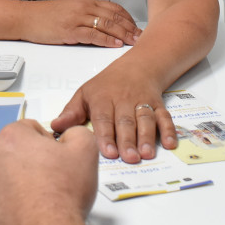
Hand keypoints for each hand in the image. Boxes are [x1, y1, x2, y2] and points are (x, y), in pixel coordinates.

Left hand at [0, 120, 98, 224]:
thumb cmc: (63, 192)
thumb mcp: (85, 149)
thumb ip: (76, 132)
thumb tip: (70, 135)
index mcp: (13, 137)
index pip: (30, 129)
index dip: (48, 142)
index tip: (57, 157)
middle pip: (15, 152)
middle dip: (31, 161)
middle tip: (52, 179)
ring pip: (4, 177)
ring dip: (19, 183)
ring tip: (41, 198)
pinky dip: (10, 204)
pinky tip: (28, 212)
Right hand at [20, 0, 139, 47]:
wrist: (26, 18)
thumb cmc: (46, 16)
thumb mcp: (69, 10)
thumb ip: (86, 14)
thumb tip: (103, 24)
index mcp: (85, 2)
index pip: (114, 8)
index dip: (128, 18)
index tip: (138, 27)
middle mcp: (84, 8)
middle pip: (114, 17)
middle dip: (130, 27)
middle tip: (142, 37)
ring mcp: (77, 19)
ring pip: (107, 25)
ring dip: (123, 34)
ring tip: (134, 42)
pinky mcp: (70, 31)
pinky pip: (93, 35)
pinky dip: (106, 40)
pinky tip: (115, 45)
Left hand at [50, 60, 175, 163]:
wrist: (137, 66)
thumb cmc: (107, 84)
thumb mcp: (85, 93)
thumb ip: (72, 112)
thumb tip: (54, 126)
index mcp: (103, 99)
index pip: (104, 118)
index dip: (106, 135)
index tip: (107, 152)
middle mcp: (124, 100)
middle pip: (126, 122)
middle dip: (128, 140)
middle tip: (129, 158)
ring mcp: (143, 102)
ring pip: (146, 120)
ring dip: (148, 137)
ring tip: (147, 154)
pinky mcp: (158, 104)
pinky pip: (165, 117)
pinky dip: (169, 130)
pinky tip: (170, 144)